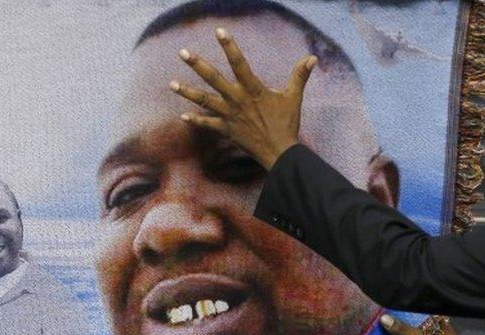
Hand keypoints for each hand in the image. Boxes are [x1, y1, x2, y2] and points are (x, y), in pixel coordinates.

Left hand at [169, 27, 317, 169]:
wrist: (279, 152)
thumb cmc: (287, 124)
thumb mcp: (293, 97)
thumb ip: (300, 75)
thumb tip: (312, 58)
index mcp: (253, 90)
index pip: (239, 63)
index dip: (229, 46)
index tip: (219, 32)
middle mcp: (237, 101)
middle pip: (214, 79)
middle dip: (197, 65)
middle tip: (182, 52)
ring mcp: (230, 116)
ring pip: (205, 101)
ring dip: (187, 92)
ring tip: (171, 83)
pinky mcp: (227, 130)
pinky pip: (208, 125)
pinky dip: (196, 120)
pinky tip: (183, 115)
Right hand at [380, 314, 462, 334]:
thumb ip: (404, 330)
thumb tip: (383, 319)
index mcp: (433, 320)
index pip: (411, 311)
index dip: (397, 311)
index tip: (380, 309)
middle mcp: (429, 328)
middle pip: (408, 324)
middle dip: (395, 325)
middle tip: (374, 322)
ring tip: (376, 333)